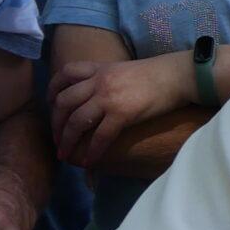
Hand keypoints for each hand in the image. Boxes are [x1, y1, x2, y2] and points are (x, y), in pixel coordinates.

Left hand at [50, 53, 192, 165]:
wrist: (179, 75)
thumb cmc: (158, 74)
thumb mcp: (125, 69)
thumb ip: (107, 77)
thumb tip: (99, 94)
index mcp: (100, 68)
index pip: (65, 74)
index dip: (52, 90)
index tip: (50, 104)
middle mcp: (99, 81)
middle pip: (64, 102)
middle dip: (56, 123)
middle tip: (57, 139)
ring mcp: (109, 97)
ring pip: (77, 121)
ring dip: (67, 140)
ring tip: (65, 154)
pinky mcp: (122, 113)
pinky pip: (100, 136)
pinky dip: (92, 151)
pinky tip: (89, 161)